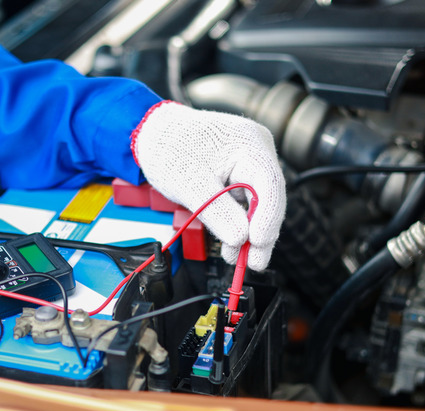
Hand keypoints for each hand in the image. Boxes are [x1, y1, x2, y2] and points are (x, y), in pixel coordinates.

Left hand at [132, 101, 285, 270]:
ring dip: (248, 232)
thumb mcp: (189, 183)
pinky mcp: (242, 173)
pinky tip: (233, 241)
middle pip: (269, 198)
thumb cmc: (168, 146)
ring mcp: (251, 161)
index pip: (270, 185)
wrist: (154, 134)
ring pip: (259, 204)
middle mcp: (257, 149)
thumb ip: (217, 211)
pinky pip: (246, 201)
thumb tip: (240, 238)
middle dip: (259, 233)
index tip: (257, 244)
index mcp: (249, 143)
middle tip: (253, 262)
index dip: (267, 218)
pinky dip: (239, 222)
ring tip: (237, 256)